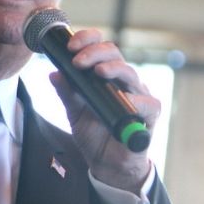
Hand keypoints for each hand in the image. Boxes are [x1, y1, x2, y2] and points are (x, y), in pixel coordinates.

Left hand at [49, 28, 156, 192]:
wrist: (106, 163)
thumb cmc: (94, 134)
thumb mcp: (74, 113)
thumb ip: (67, 93)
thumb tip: (54, 73)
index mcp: (106, 76)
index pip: (101, 48)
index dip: (88, 40)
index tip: (71, 46)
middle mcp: (123, 81)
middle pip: (114, 54)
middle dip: (95, 52)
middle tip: (77, 60)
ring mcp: (138, 95)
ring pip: (130, 73)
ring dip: (114, 69)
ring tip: (98, 71)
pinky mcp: (150, 113)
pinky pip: (146, 102)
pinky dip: (135, 99)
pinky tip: (125, 99)